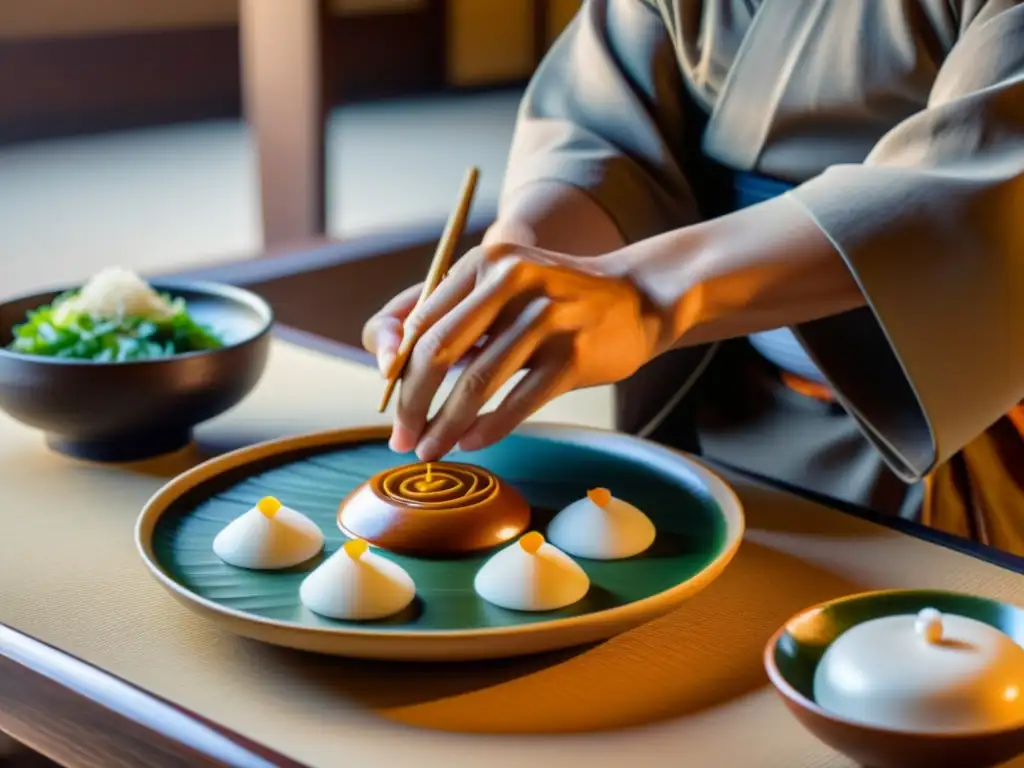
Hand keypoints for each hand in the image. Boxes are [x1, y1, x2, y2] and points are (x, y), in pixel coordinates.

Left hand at [362, 242, 662, 460]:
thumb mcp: (504, 288)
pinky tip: (471, 444)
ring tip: (431, 450)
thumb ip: (454, 315)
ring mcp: (545, 318)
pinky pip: (517, 402)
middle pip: (438, 351)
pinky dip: (488, 428)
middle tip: (402, 438)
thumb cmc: (555, 301)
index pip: (420, 323)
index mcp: (484, 264)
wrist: (637, 297)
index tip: (389, 406)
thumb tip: (394, 367)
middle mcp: (511, 282)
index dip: (396, 370)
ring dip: (444, 426)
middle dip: (412, 404)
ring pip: (476, 383)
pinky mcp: (572, 355)